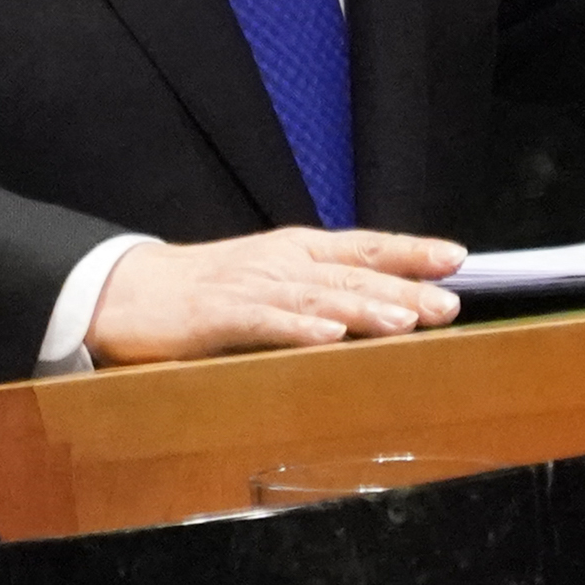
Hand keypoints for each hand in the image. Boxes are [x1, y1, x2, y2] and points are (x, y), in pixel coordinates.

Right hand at [86, 226, 467, 365]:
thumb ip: (322, 291)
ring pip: (316, 297)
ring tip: (405, 320)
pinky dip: (298, 329)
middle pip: (350, 272)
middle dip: (404, 286)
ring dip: (362, 308)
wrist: (127, 292)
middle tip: (450, 303)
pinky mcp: (216, 316)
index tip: (457, 257)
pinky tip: (329, 339)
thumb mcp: (273, 282)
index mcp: (297, 252)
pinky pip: (264, 323)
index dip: (410, 250)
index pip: (364, 246)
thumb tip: (386, 306)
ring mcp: (250, 287)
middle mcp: (281, 263)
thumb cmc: (208, 291)